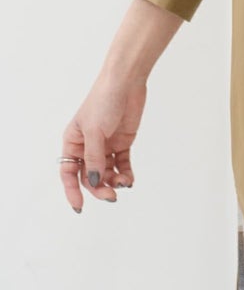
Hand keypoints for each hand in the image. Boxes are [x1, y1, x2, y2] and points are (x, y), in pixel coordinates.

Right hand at [60, 72, 147, 211]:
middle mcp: (88, 146)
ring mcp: (106, 145)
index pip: (69, 172)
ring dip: (114, 181)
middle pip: (90, 176)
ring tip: (124, 183)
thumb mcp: (95, 131)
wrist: (126, 82)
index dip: (72, 190)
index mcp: (73, 142)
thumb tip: (93, 182)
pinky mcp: (122, 143)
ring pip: (107, 172)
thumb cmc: (103, 100)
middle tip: (111, 196)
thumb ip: (94, 158)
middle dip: (99, 188)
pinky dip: (125, 173)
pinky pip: (122, 164)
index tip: (79, 206)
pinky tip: (129, 179)